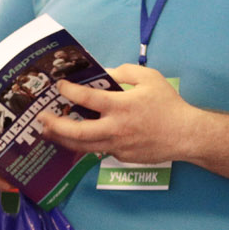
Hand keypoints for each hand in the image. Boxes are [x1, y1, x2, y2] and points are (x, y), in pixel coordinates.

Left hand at [42, 63, 195, 162]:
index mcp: (121, 106)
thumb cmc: (168, 104)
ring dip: (61, 138)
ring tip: (48, 130)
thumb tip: (102, 73)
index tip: (58, 86)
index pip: (86, 98)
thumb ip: (124, 72)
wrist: (187, 135)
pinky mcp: (121, 156)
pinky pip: (97, 150)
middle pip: (75, 132)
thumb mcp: (149, 79)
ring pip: (81, 146)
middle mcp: (115, 128)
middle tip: (40, 117)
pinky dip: (83, 144)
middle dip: (54, 124)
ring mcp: (117, 146)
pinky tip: (74, 138)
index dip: (68, 90)